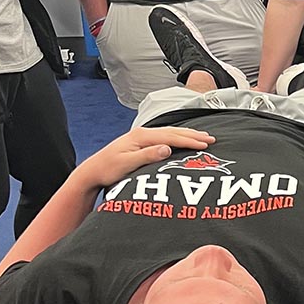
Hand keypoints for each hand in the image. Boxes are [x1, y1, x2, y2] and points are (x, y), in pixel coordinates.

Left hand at [81, 126, 215, 188]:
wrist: (91, 171)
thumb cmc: (107, 170)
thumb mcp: (126, 165)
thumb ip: (147, 155)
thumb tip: (167, 148)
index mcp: (141, 137)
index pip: (171, 137)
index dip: (189, 141)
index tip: (205, 144)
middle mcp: (142, 134)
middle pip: (173, 132)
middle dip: (193, 135)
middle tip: (211, 138)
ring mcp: (141, 136)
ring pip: (170, 133)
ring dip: (187, 135)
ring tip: (202, 137)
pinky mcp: (140, 142)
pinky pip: (164, 136)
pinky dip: (177, 137)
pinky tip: (182, 139)